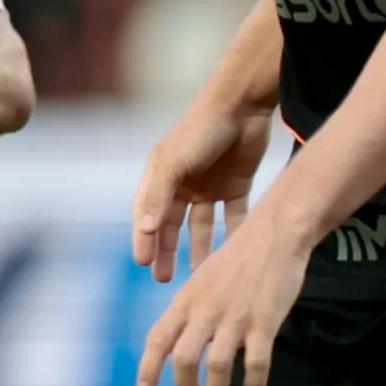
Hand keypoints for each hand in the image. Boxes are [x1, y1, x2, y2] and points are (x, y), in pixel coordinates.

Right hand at [131, 92, 274, 283]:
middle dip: (167, 251)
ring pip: (201, 226)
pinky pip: (233, 217)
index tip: (143, 265)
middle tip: (164, 280)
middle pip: (171, 225)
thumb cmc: (200, 130)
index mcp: (162, 176)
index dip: (144, 240)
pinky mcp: (235, 185)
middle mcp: (183, 183)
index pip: (147, 215)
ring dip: (199, 250)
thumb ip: (157, 195)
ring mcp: (209, 186)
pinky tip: (233, 256)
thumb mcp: (173, 163)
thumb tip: (143, 229)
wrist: (242, 104)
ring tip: (200, 275)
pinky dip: (233, 235)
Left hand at [136, 203, 312, 385]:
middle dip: (185, 383)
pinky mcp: (264, 323)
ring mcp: (235, 318)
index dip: (149, 368)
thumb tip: (186, 339)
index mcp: (186, 299)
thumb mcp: (204, 279)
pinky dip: (253, 383)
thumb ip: (194, 308)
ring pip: (217, 366)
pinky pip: (255, 363)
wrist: (275, 233)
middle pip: (183, 358)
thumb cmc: (239, 256)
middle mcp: (205, 311)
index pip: (158, 339)